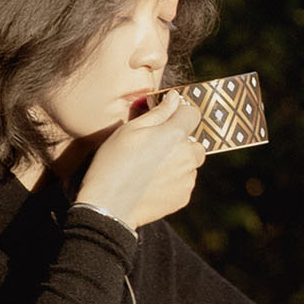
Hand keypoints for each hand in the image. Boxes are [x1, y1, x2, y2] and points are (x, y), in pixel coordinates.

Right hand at [78, 90, 206, 230]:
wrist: (109, 205)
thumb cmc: (114, 163)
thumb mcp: (130, 130)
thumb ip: (158, 113)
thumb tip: (175, 98)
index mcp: (175, 135)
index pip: (192, 114)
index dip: (180, 114)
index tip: (167, 120)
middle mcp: (188, 156)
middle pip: (194, 142)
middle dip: (180, 143)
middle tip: (154, 149)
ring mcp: (187, 178)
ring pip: (189, 163)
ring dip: (177, 162)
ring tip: (150, 169)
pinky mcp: (183, 197)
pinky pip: (184, 182)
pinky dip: (173, 181)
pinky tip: (151, 183)